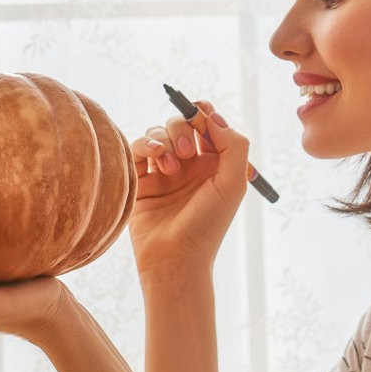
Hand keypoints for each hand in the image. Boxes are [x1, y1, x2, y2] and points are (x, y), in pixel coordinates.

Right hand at [128, 101, 252, 278]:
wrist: (173, 258)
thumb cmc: (207, 226)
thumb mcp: (233, 183)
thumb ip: (233, 144)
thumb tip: (212, 116)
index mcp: (214, 165)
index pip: (208, 124)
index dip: (203, 113)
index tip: (200, 113)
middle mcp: (189, 166)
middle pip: (181, 123)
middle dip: (182, 126)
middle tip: (185, 149)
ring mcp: (162, 172)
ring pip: (157, 133)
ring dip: (164, 140)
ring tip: (170, 168)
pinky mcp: (139, 180)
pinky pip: (137, 148)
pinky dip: (144, 145)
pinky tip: (152, 158)